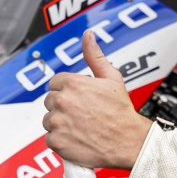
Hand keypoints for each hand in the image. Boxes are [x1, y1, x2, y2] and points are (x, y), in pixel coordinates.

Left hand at [42, 30, 152, 168]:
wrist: (128, 141)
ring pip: (48, 120)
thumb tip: (88, 36)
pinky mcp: (56, 141)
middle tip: (82, 114)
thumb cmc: (121, 112)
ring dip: (60, 124)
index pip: (56, 83)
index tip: (80, 99)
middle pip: (50, 101)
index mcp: (73, 83)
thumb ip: (94, 55)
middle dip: (63, 106)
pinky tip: (76, 139)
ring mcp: (57, 122)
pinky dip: (60, 140)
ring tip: (80, 127)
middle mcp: (62, 101)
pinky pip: (50, 139)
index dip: (68, 91)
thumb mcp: (111, 78)